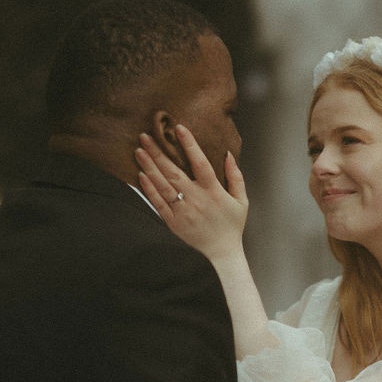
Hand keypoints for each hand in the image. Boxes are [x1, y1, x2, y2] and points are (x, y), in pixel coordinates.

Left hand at [135, 126, 247, 262]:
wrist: (222, 252)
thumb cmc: (232, 225)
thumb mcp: (242, 200)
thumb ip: (235, 176)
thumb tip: (227, 153)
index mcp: (213, 192)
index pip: (200, 163)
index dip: (190, 145)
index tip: (179, 128)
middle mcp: (196, 200)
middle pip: (174, 172)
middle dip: (158, 153)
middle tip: (145, 136)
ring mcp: (183, 212)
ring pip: (163, 186)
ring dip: (149, 167)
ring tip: (139, 151)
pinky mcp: (174, 223)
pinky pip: (158, 204)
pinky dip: (149, 189)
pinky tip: (141, 175)